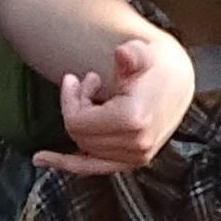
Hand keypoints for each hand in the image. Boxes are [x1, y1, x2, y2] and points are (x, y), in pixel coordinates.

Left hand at [40, 29, 191, 173]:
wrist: (180, 80)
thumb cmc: (157, 64)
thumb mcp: (144, 52)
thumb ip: (132, 53)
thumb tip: (123, 54)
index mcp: (133, 120)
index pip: (78, 122)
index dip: (69, 99)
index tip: (75, 77)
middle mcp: (135, 145)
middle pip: (79, 135)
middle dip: (75, 107)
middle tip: (84, 82)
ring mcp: (136, 157)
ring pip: (84, 148)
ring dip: (79, 124)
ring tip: (92, 96)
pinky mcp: (133, 162)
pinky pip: (93, 168)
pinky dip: (66, 164)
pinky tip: (40, 159)